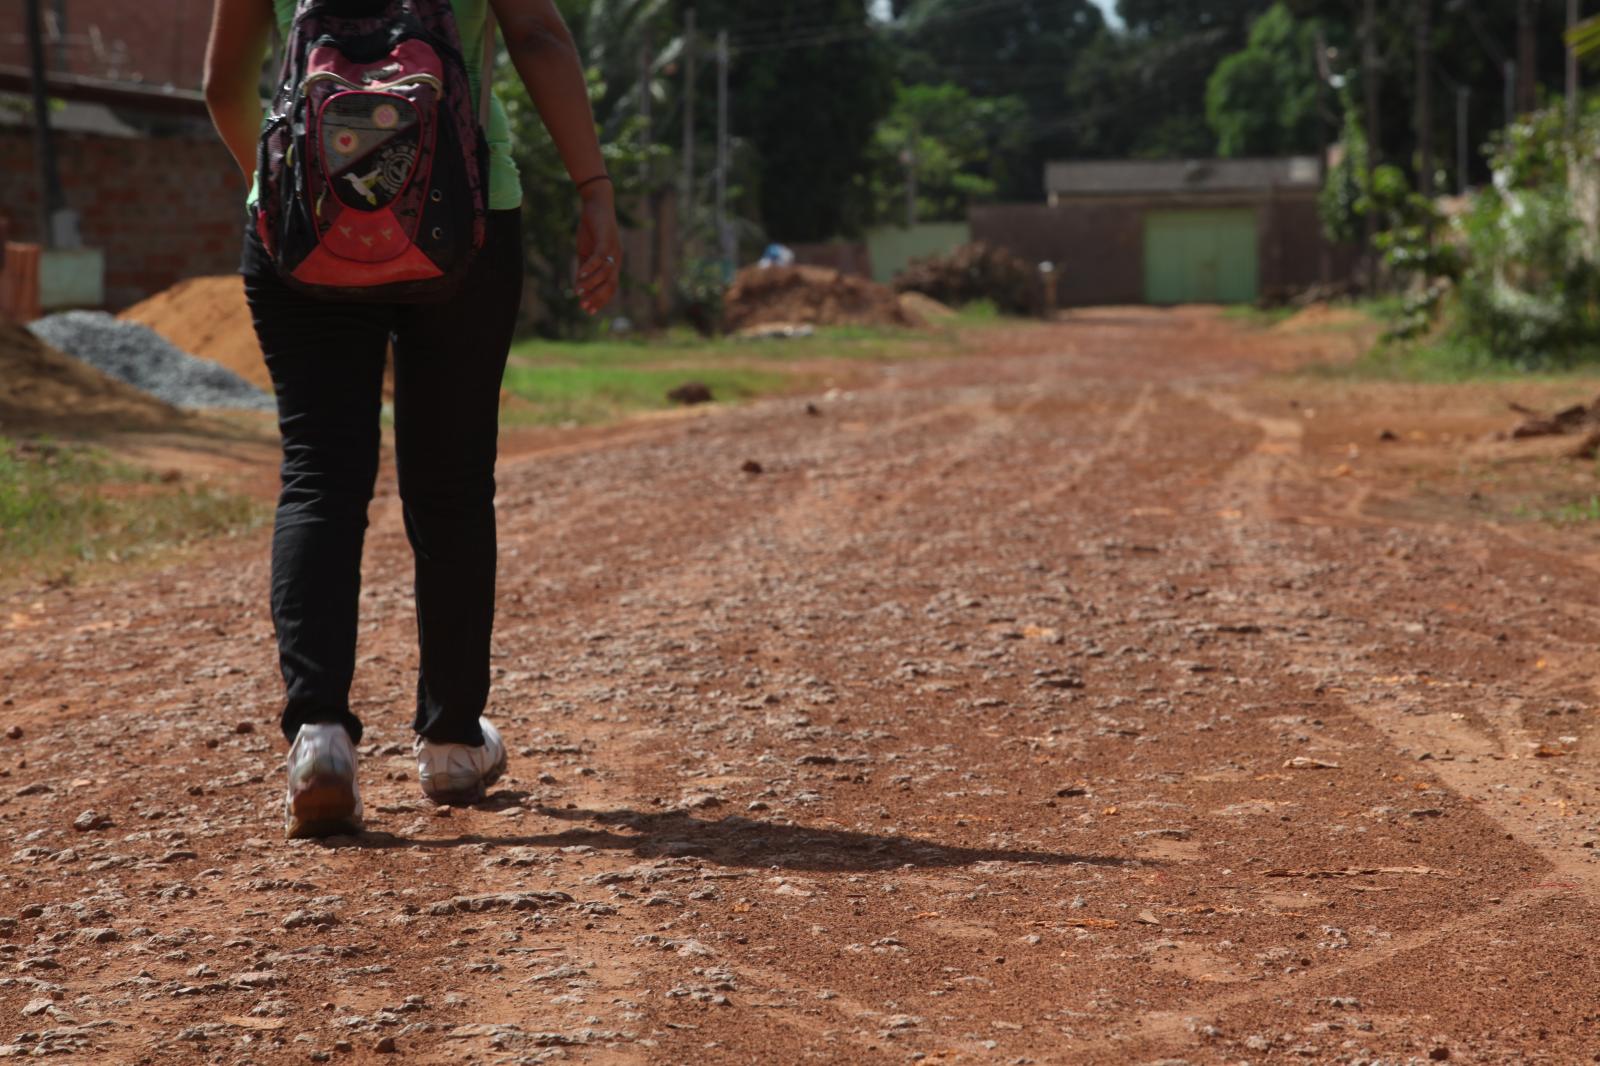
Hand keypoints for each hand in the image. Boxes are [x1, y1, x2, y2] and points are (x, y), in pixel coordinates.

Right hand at [575, 182, 620, 314]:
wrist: (596, 204)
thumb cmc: (591, 229)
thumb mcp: (585, 252)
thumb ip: (583, 270)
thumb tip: (578, 288)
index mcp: (613, 263)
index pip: (610, 287)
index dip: (600, 300)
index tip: (588, 310)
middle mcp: (616, 259)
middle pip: (611, 285)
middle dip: (598, 297)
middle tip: (584, 307)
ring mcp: (613, 250)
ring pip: (605, 274)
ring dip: (591, 284)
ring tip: (579, 292)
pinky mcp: (606, 240)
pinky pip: (600, 258)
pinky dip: (590, 268)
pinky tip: (580, 275)